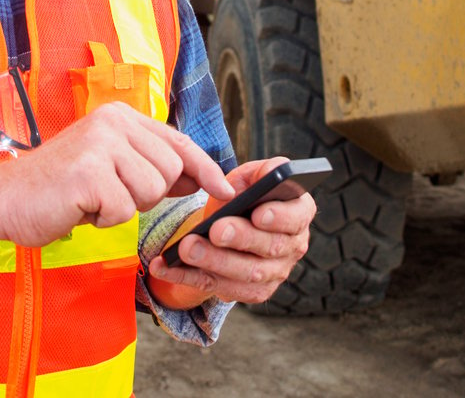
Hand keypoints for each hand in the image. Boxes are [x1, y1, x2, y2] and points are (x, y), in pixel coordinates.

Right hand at [0, 102, 234, 247]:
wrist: (3, 198)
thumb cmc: (58, 187)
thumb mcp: (109, 166)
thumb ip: (150, 165)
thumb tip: (198, 176)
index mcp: (120, 116)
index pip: (179, 141)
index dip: (206, 168)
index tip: (225, 189)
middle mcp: (113, 122)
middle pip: (170, 169)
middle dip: (148, 194)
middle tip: (109, 194)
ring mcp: (100, 145)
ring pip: (151, 191)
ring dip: (124, 207)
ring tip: (92, 199)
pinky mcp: (89, 173)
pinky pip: (123, 210)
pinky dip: (103, 220)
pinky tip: (79, 208)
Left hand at [147, 157, 316, 305]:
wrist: (230, 222)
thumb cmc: (244, 194)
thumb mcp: (251, 176)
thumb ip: (259, 173)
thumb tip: (258, 181)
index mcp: (299, 212)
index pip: (297, 216)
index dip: (280, 217)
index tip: (258, 213)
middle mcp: (292, 246)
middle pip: (270, 247)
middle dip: (240, 239)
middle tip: (215, 230)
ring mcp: (273, 273)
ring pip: (245, 274)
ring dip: (214, 262)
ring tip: (187, 249)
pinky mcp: (249, 292)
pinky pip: (217, 287)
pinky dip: (187, 278)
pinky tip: (165, 267)